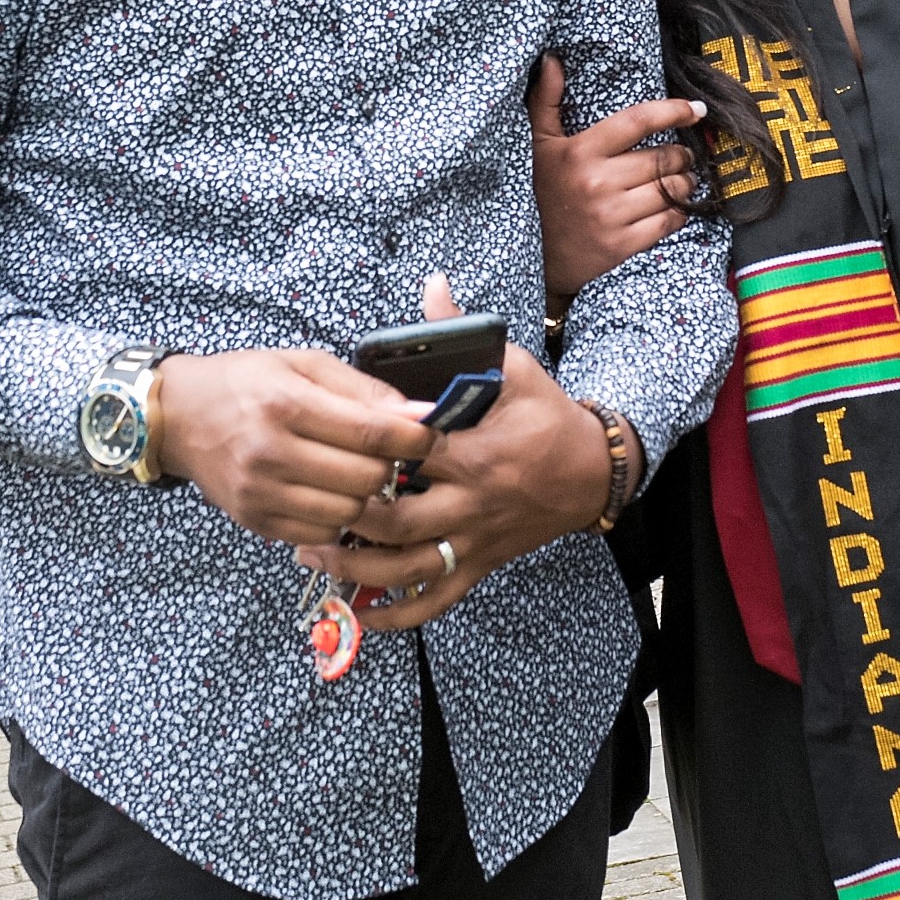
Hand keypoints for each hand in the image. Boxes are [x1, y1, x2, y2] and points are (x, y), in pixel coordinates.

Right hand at [158, 349, 434, 547]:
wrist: (178, 416)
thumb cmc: (246, 382)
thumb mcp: (304, 365)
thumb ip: (363, 390)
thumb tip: (419, 415)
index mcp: (286, 405)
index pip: (371, 434)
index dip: (414, 439)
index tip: (432, 435)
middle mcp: (270, 453)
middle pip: (365, 479)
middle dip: (391, 468)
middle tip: (390, 454)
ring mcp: (260, 493)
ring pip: (347, 514)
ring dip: (367, 497)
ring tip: (361, 473)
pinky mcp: (254, 521)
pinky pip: (320, 534)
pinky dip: (338, 519)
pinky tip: (334, 494)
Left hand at [295, 292, 617, 629]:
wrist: (593, 471)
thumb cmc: (548, 417)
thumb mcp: (514, 368)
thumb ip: (464, 334)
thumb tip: (431, 286)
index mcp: (475, 454)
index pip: (407, 458)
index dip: (363, 455)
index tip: (326, 445)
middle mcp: (471, 504)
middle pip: (394, 522)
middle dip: (344, 516)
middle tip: (305, 502)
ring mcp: (474, 540)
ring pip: (407, 568)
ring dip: (354, 567)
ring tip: (311, 554)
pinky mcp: (481, 565)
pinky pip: (437, 600)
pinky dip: (398, 613)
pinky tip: (360, 611)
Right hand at [529, 53, 701, 299]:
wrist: (534, 257)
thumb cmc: (538, 192)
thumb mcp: (536, 145)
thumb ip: (545, 100)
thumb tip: (551, 60)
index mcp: (579, 151)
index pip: (638, 120)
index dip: (673, 111)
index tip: (696, 109)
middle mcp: (596, 181)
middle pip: (662, 158)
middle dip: (681, 155)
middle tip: (682, 155)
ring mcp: (610, 215)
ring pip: (671, 189)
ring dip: (686, 182)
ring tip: (683, 179)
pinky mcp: (621, 245)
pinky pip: (669, 221)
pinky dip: (680, 211)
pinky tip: (676, 206)